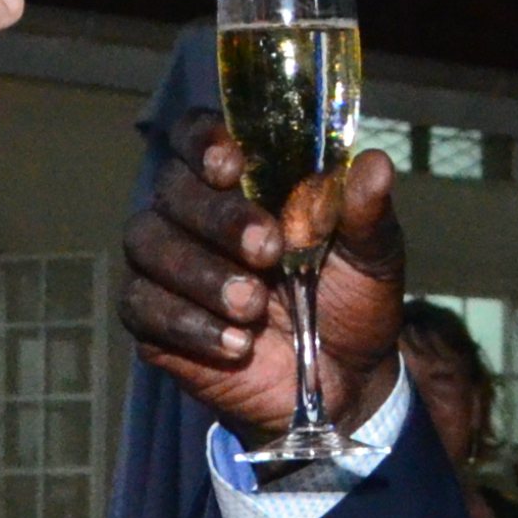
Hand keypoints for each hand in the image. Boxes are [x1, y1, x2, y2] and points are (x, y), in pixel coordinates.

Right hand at [119, 121, 407, 440]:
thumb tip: (376, 164)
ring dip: (200, 273)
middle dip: (217, 218)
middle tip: (267, 251)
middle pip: (172, 189)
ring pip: (149, 245)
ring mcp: (168, 266)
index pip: (195, 135)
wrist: (343, 381)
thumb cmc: (349, 301)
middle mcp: (194, 214)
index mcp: (242, 182)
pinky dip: (187, 323)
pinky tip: (234, 344)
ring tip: (252, 307)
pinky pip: (141, 307)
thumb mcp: (372, 256)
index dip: (202, 140)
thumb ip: (366, 212)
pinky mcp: (154, 321)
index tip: (231, 165)